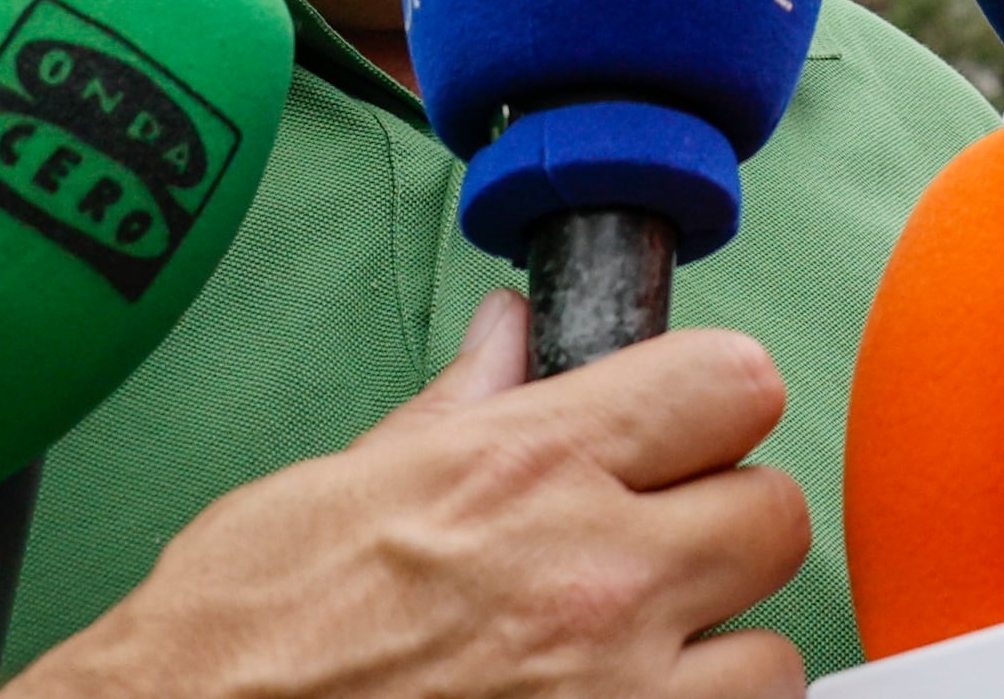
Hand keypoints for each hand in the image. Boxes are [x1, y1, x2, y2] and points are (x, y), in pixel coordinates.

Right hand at [15, 293, 808, 698]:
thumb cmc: (228, 650)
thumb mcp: (333, 491)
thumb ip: (454, 414)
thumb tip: (508, 340)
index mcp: (527, 472)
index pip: (733, 380)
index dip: (714, 406)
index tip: (684, 435)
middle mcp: (594, 576)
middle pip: (774, 515)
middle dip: (720, 535)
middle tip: (654, 561)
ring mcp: (615, 693)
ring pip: (769, 654)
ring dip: (713, 660)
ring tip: (631, 666)